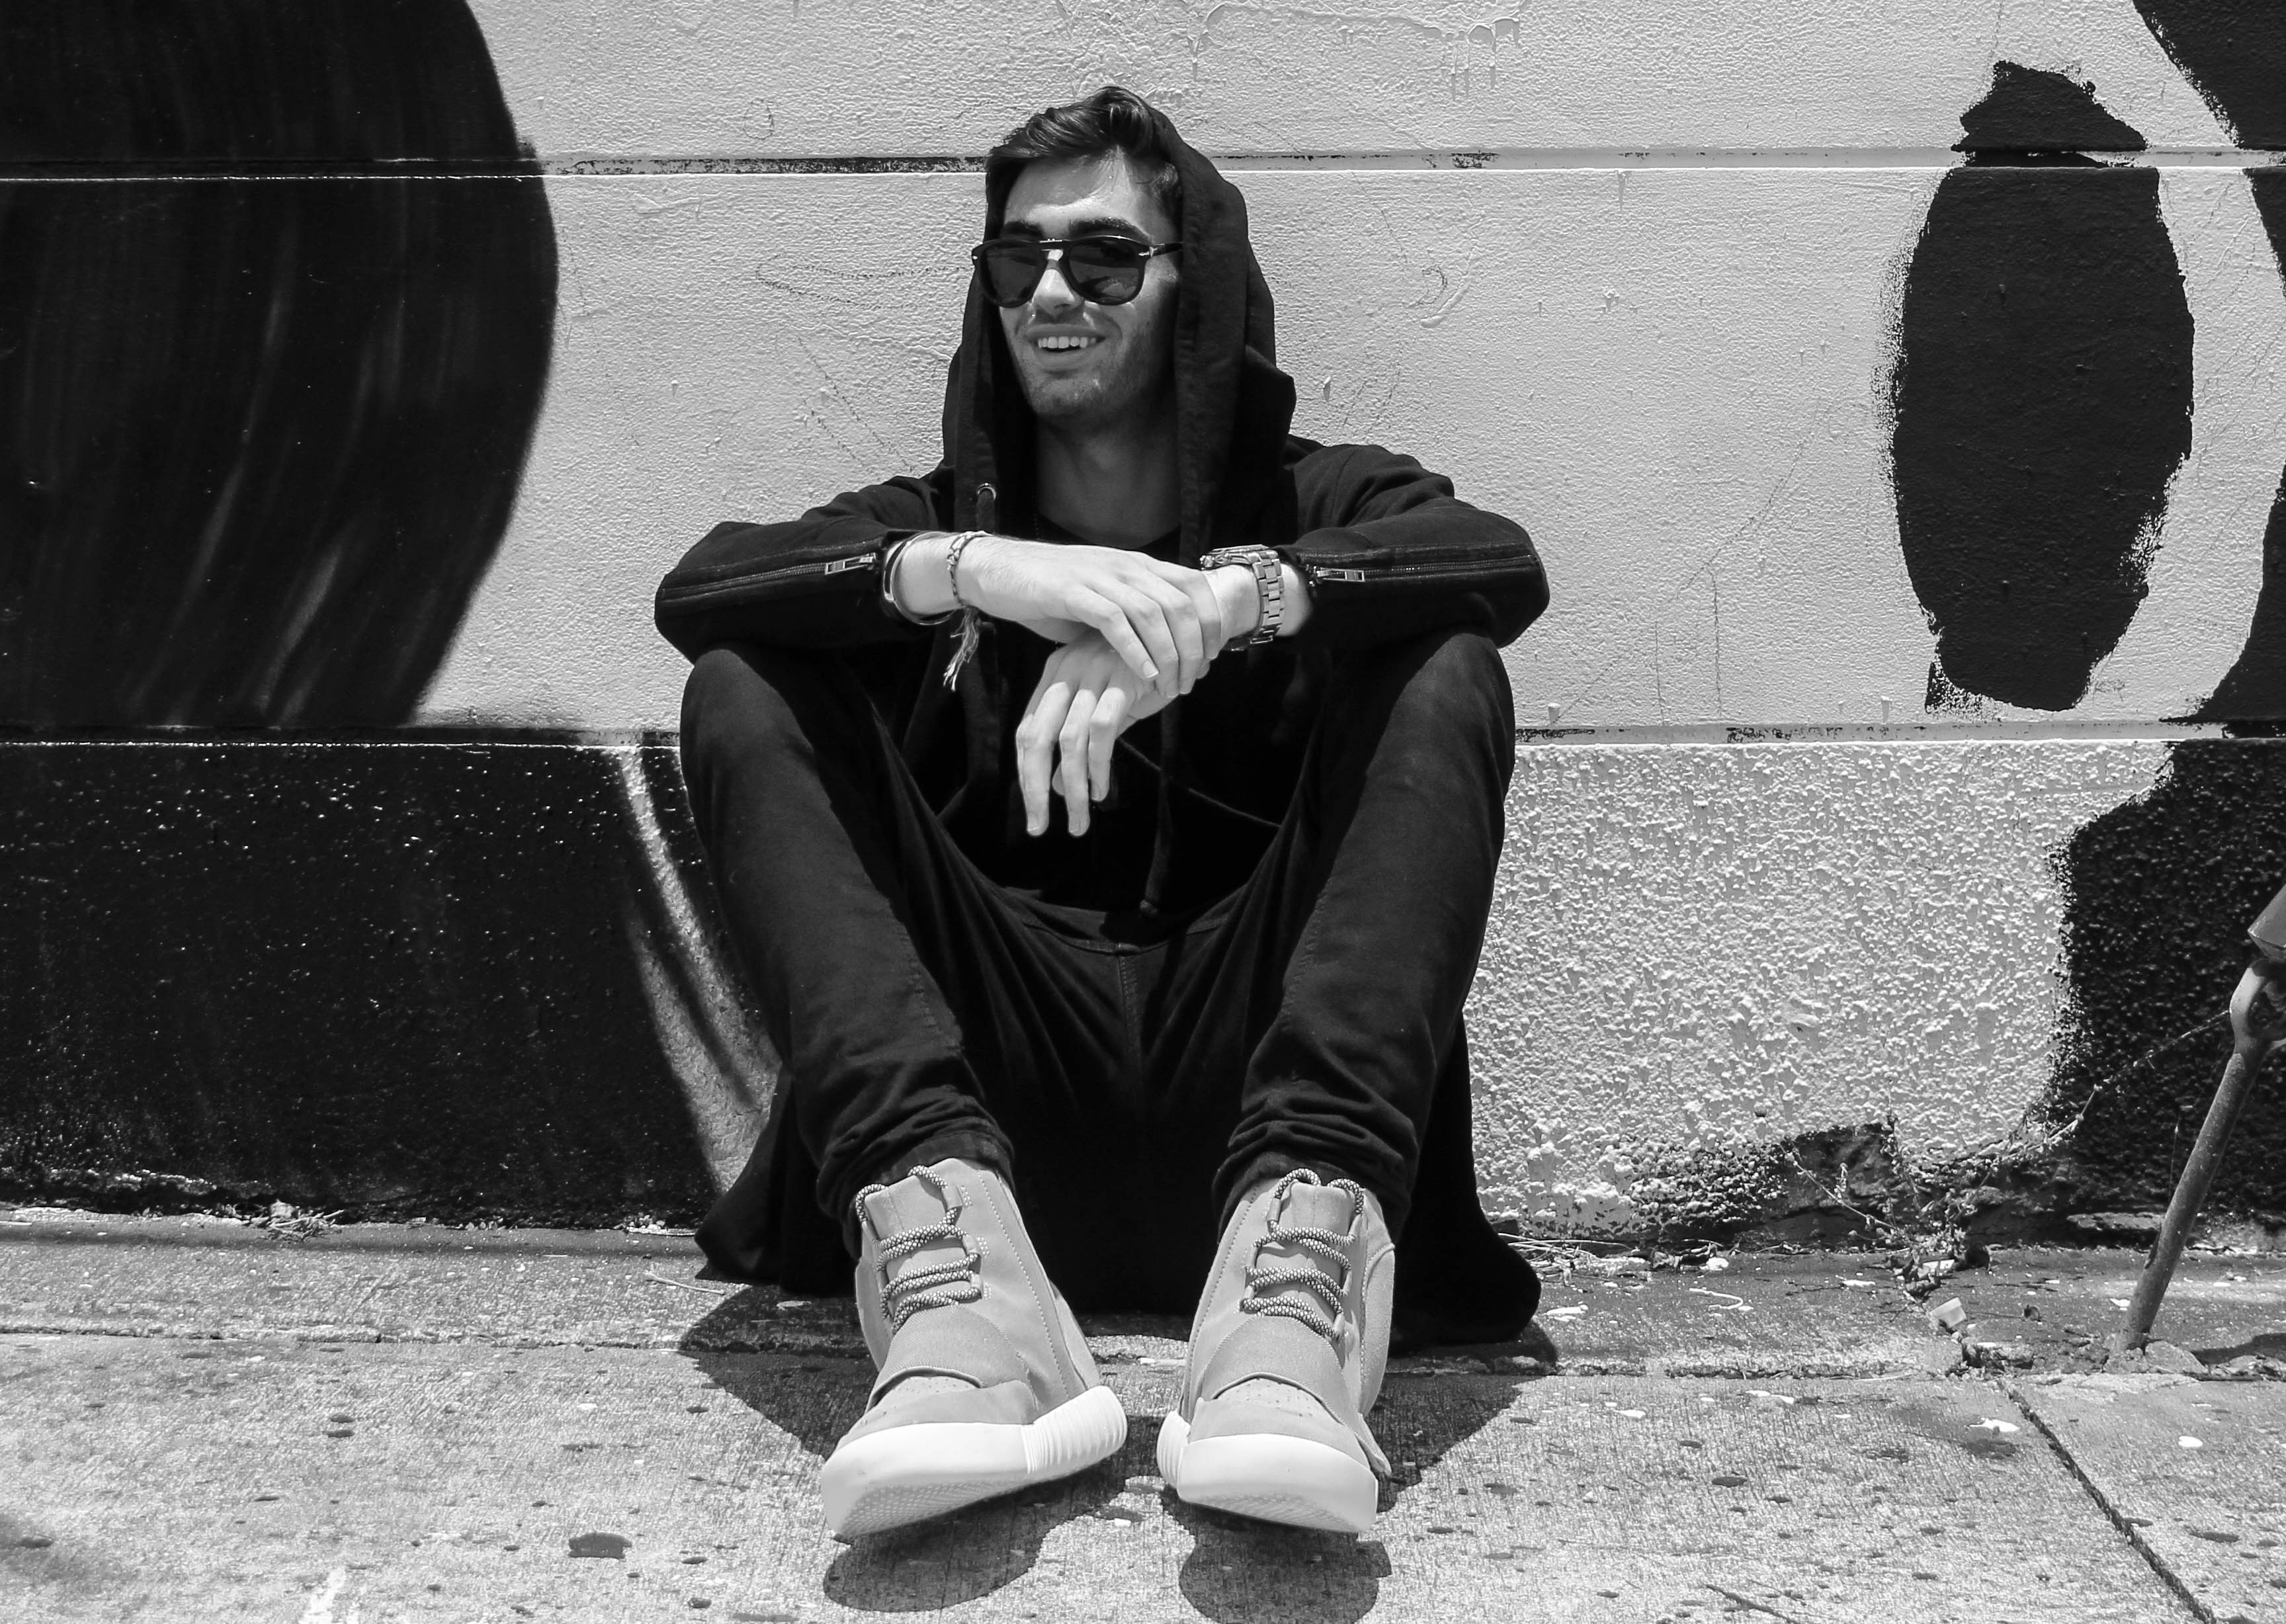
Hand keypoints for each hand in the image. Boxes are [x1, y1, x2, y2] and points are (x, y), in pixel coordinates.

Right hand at [960, 538, 1228, 701]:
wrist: (998, 571)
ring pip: (1152, 614)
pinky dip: (1135, 650)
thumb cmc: (1050, 593)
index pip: (1193, 585)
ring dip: (1168, 655)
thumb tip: (1165, 648)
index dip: (1210, 621)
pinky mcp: (1071, 591)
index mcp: (1136, 564)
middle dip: (1193, 648)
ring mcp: (1098, 576)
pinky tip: (1144, 675)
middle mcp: (1124, 565)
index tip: (1213, 657)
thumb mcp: (1102, 599)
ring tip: (1170, 686)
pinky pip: (1115, 621)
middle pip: (1179, 605)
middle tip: (1192, 681)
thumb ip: (1132, 615)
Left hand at [1016, 633, 1171, 836]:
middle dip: (1033, 787)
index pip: (1026, 730)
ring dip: (1072, 787)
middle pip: (1035, 737)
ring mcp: (1093, 672)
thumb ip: (1078, 746)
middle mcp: (1067, 670)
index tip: (1034, 810)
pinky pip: (1102, 728)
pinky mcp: (1121, 677)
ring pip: (1069, 740)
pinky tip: (1101, 789)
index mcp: (1055, 675)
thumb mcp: (1104, 711)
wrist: (1184, 631)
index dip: (1026, 773)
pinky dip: (1099, 764)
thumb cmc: (1143, 674)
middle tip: (1041, 827)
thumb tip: (1052, 788)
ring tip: (1079, 820)